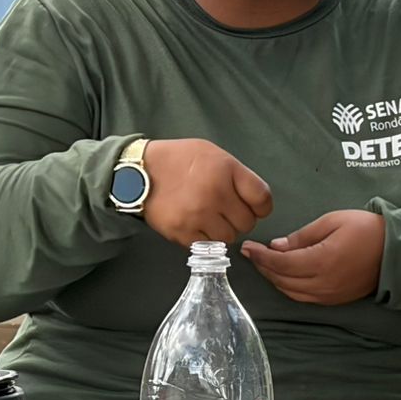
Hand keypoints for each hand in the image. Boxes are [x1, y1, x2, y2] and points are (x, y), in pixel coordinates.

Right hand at [141, 138, 272, 246]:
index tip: (253, 207)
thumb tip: (253, 200)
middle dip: (239, 219)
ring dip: (223, 230)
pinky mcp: (182, 233)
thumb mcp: (212, 153)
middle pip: (247, 222)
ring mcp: (198, 216)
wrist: (138, 172)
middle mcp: (214, 194)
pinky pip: (207, 246)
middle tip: (225, 211)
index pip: (262, 199)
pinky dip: (204, 238)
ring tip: (209, 218)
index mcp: (225, 170)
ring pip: (229, 237)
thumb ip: (236, 174)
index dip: (260, 207)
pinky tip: (195, 224)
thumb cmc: (178, 160)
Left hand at [241, 210, 383, 305]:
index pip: (281, 263)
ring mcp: (329, 295)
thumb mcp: (332, 222)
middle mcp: (323, 284)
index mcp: (322, 262)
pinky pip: (304, 297)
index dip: (260, 256)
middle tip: (250, 253)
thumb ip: (302, 236)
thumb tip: (276, 246)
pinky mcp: (335, 300)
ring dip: (274, 278)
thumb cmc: (366, 229)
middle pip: (282, 280)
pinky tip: (282, 275)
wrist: (397, 251)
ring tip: (263, 262)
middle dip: (263, 267)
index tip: (246, 247)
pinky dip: (288, 287)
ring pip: (291, 292)